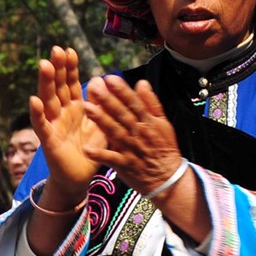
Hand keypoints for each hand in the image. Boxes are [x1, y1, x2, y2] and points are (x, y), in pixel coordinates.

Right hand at [29, 47, 104, 213]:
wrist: (80, 178)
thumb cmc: (90, 150)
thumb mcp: (101, 124)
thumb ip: (100, 104)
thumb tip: (100, 79)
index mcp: (75, 108)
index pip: (71, 83)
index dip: (70, 68)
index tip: (70, 50)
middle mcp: (61, 113)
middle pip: (58, 87)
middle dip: (57, 68)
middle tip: (56, 50)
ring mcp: (53, 125)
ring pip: (48, 101)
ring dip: (45, 83)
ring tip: (44, 65)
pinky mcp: (48, 140)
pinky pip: (41, 125)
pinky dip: (37, 113)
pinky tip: (33, 100)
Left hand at [83, 77, 210, 244]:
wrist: (168, 178)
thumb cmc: (164, 148)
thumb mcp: (164, 123)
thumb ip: (152, 103)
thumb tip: (142, 83)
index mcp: (148, 121)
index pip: (134, 102)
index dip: (122, 90)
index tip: (110, 78)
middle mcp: (139, 133)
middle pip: (122, 114)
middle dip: (108, 99)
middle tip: (94, 85)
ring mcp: (131, 149)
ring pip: (115, 132)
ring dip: (101, 120)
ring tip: (87, 107)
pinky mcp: (125, 165)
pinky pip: (111, 159)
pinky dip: (100, 154)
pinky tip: (87, 149)